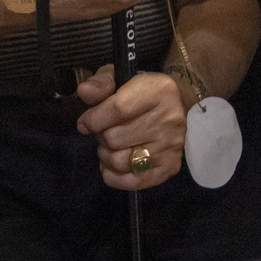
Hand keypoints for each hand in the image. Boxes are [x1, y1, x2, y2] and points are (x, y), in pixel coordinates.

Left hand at [76, 67, 186, 189]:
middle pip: (116, 139)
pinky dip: (115, 177)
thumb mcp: (121, 78)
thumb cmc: (142, 90)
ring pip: (121, 162)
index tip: (85, 122)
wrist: (175, 104)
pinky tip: (113, 165)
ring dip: (106, 156)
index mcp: (159, 90)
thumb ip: (101, 84)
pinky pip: (133, 182)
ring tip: (110, 146)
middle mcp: (169, 119)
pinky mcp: (170, 166)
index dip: (93, 119)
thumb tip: (84, 92)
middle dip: (101, 137)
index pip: (117, 109)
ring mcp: (171, 145)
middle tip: (105, 131)